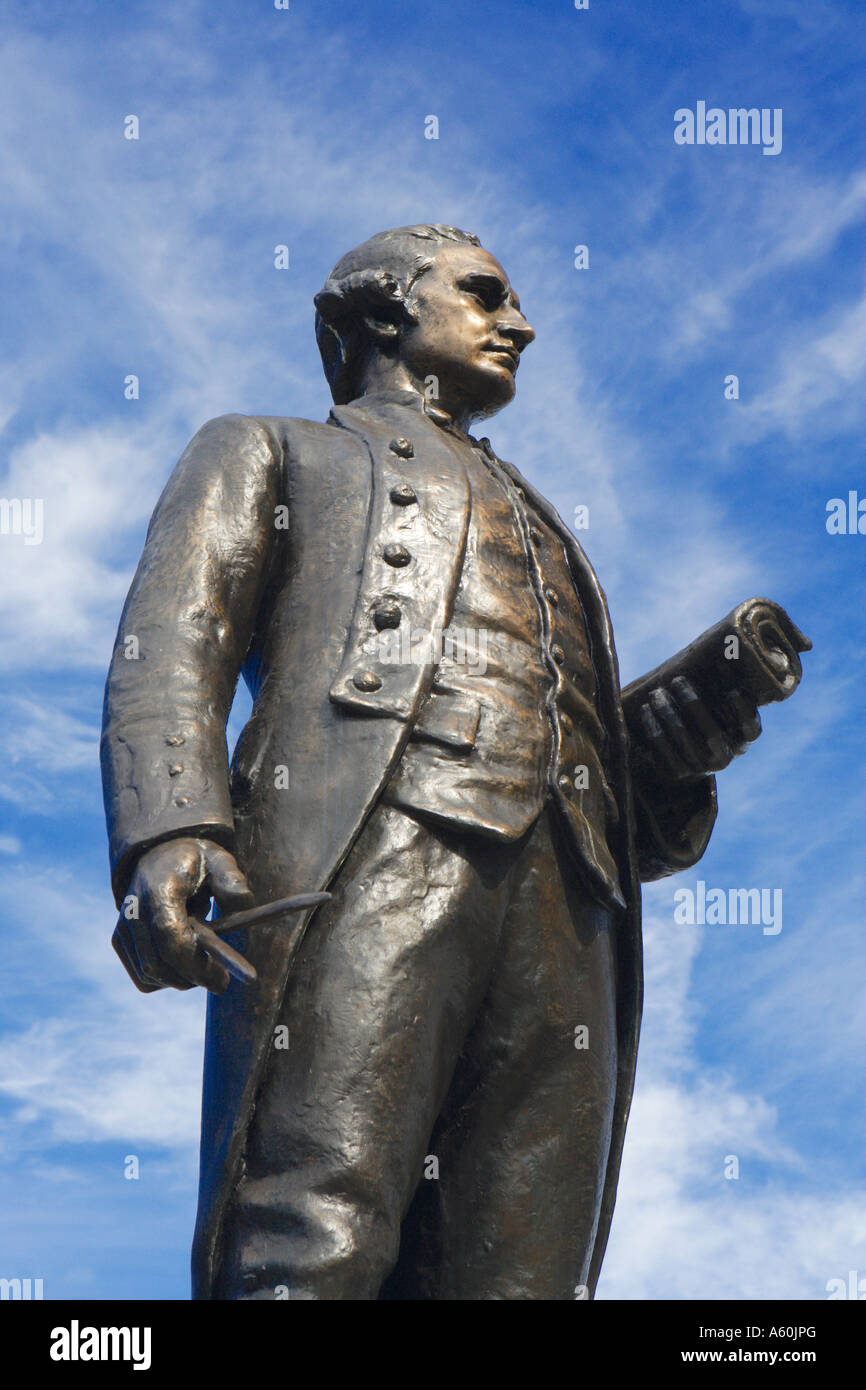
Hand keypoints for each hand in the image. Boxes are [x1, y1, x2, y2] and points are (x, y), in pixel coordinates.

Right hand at [113, 837, 254, 993]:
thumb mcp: (218, 860)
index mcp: (158, 891)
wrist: (158, 856)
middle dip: (193, 979)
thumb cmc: (194, 862)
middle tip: (221, 979)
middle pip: (158, 966)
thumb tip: (243, 903)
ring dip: (181, 979)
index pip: (171, 941)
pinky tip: (184, 962)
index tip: (223, 979)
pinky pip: (143, 977)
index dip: (197, 967)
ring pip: (150, 976)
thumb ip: (231, 880)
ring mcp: (123, 928)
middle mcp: (133, 912)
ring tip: (203, 962)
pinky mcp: (120, 941)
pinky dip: (166, 979)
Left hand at [634, 676, 761, 781]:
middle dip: (693, 705)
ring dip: (668, 713)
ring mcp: (701, 768)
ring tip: (657, 692)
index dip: (744, 713)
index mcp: (741, 741)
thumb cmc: (707, 719)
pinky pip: (663, 750)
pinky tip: (646, 709)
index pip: (752, 730)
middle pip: (712, 734)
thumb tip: (725, 645)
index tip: (732, 691)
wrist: (686, 759)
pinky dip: (654, 727)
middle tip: (677, 680)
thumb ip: (722, 688)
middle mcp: (724, 757)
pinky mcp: (678, 773)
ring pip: (684, 740)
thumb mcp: (719, 709)